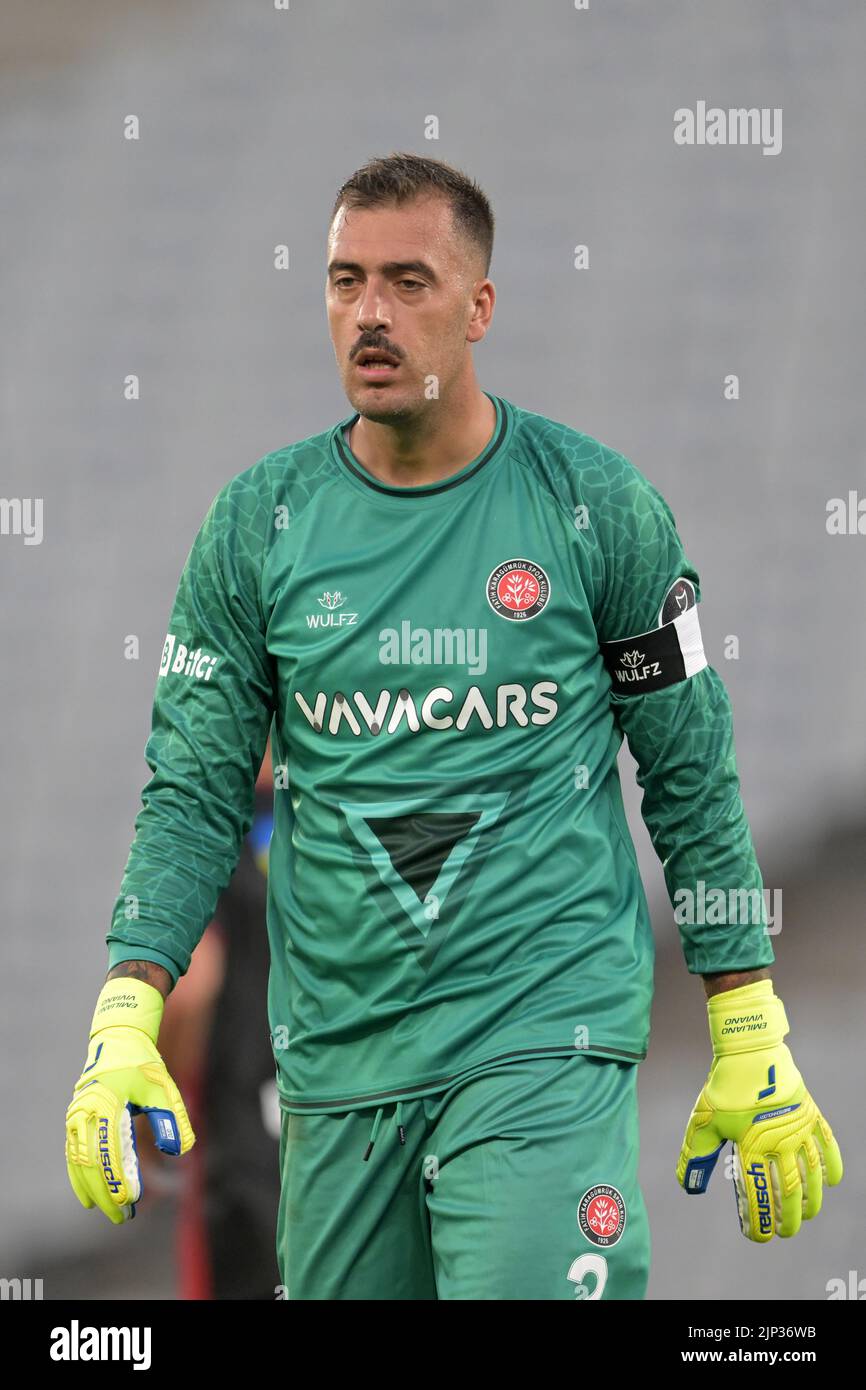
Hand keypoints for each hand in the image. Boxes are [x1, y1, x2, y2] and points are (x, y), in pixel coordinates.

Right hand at [65, 979, 194, 1223]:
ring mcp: (77, 1115)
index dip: (120, 1180)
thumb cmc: (144, 1064)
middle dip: (106, 1193)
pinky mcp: (75, 1117)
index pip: (112, 1152)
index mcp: (108, 1104)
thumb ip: (171, 1118)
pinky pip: (73, 1153)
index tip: (131, 1201)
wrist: (119, 1038)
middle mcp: (86, 1111)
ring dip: (92, 1189)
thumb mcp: (163, 1088)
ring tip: (107, 1211)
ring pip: (79, 1161)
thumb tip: (177, 1151)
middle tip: (122, 1217)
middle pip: (91, 1163)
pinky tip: (87, 1196)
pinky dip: (79, 1176)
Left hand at [676, 980, 841, 1240]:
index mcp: (751, 1147)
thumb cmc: (724, 1087)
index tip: (760, 1237)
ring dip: (813, 1199)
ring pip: (812, 1174)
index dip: (761, 1221)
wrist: (749, 1052)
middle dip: (790, 1218)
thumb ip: (695, 1155)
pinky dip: (832, 1165)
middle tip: (787, 1232)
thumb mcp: (703, 1121)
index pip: (758, 1195)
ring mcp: (798, 1129)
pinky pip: (827, 1146)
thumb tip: (688, 1186)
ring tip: (808, 1214)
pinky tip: (832, 1182)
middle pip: (790, 1191)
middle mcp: (779, 1142)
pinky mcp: (810, 1115)